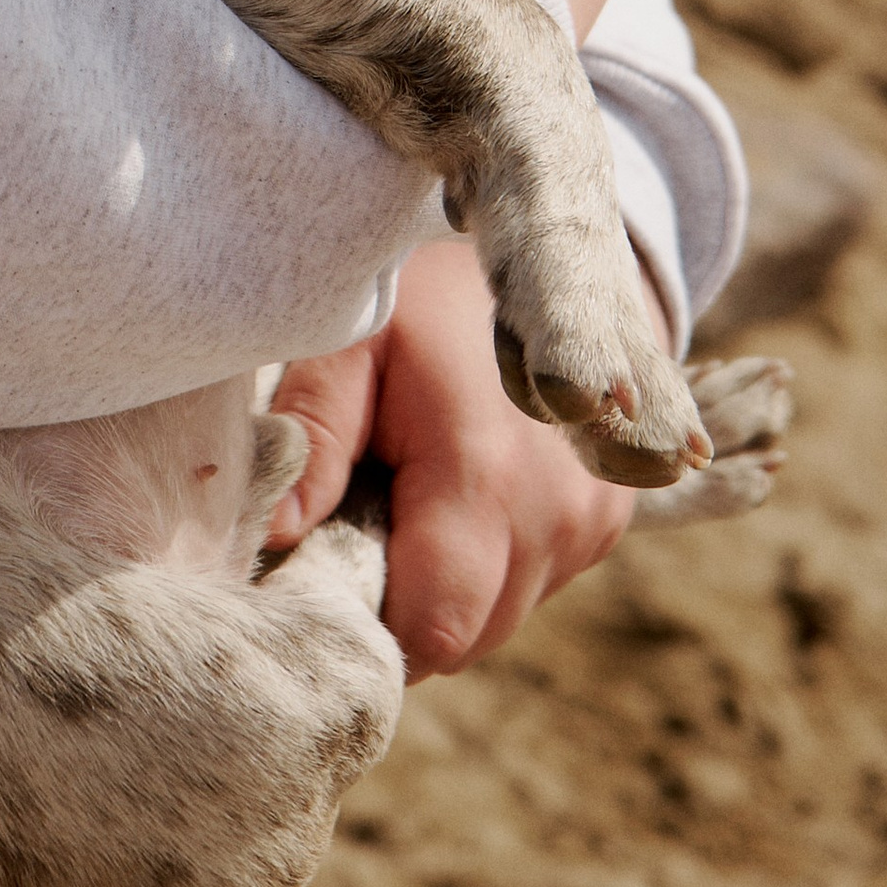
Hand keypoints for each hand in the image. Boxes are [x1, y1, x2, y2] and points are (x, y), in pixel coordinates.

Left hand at [265, 232, 666, 677]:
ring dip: (446, 589)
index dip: (368, 629)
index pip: (431, 631)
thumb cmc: (430, 294)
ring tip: (407, 501)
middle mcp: (556, 514)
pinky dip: (489, 566)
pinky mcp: (609, 522)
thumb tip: (277, 538)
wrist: (548, 249)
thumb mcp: (353, 338)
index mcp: (483, 475)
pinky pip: (534, 585)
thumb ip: (317, 432)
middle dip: (401, 612)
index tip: (320, 582)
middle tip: (355, 533)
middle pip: (464, 638)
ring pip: (499, 618)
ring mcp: (594, 522)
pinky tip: (457, 496)